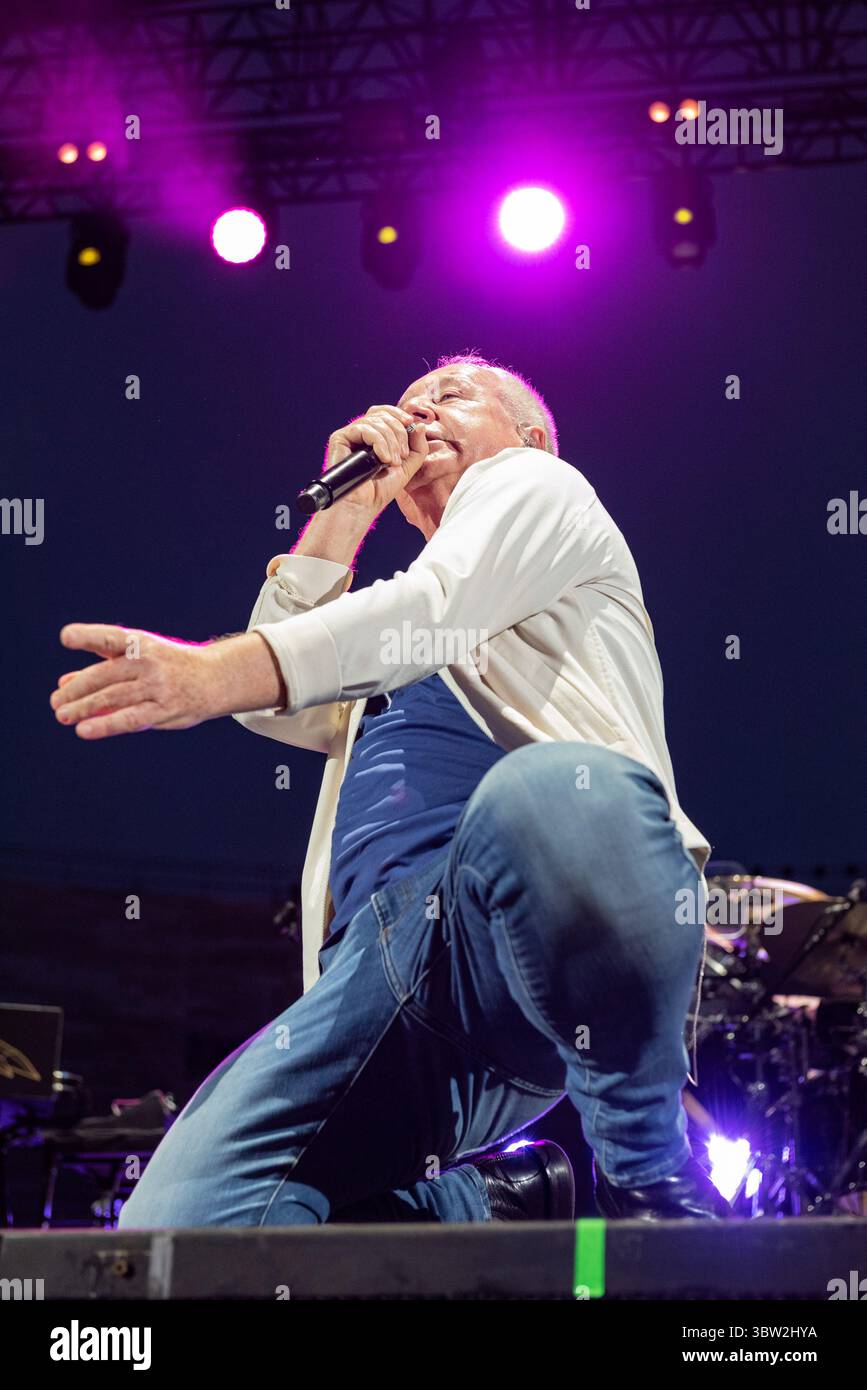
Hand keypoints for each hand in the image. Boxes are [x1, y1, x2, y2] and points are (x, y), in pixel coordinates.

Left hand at [50, 624, 281, 739]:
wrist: (214, 678)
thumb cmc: (168, 665)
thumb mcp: (138, 657)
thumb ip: (102, 667)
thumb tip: (64, 684)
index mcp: (140, 643)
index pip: (111, 638)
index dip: (88, 636)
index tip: (66, 637)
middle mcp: (149, 662)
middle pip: (105, 676)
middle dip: (77, 690)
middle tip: (56, 702)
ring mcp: (158, 687)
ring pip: (113, 698)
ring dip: (84, 708)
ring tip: (63, 716)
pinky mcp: (165, 710)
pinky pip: (130, 719)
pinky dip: (105, 725)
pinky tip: (85, 730)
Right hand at [325, 405, 428, 514]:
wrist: (363, 505)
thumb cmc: (381, 489)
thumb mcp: (408, 466)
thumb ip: (418, 447)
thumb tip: (420, 425)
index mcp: (375, 435)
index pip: (385, 412)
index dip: (399, 414)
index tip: (411, 423)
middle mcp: (361, 432)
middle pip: (382, 414)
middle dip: (398, 432)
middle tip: (402, 454)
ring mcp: (350, 434)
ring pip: (375, 421)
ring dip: (390, 441)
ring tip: (392, 462)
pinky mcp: (340, 438)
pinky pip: (363, 429)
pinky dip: (378, 442)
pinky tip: (382, 459)